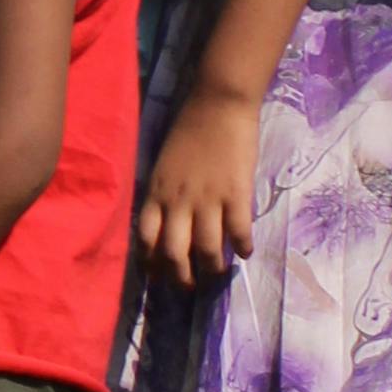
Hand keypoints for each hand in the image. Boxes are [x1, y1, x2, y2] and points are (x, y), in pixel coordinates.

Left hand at [140, 80, 263, 286]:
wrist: (218, 105)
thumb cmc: (190, 130)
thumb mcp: (165, 164)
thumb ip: (166, 194)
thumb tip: (170, 224)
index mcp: (157, 191)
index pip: (145, 237)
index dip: (150, 262)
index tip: (157, 276)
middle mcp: (178, 199)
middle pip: (174, 251)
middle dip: (180, 276)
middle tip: (189, 286)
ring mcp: (207, 198)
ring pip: (207, 249)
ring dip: (213, 267)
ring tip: (219, 271)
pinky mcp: (236, 193)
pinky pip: (239, 231)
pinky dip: (243, 247)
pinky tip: (246, 252)